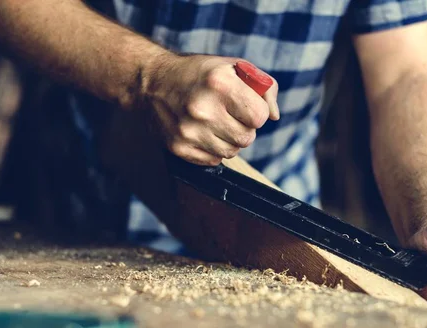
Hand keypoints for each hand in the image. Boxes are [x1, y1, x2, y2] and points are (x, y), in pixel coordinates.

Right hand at [142, 53, 278, 165]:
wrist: (152, 83)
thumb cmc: (200, 74)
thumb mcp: (234, 67)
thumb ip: (264, 88)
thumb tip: (274, 117)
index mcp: (219, 83)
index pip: (259, 117)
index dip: (257, 112)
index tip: (246, 105)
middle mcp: (202, 108)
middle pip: (247, 138)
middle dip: (244, 127)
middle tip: (230, 115)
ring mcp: (188, 131)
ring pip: (232, 151)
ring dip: (229, 140)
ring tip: (215, 122)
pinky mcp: (179, 148)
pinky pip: (214, 160)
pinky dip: (213, 148)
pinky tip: (202, 132)